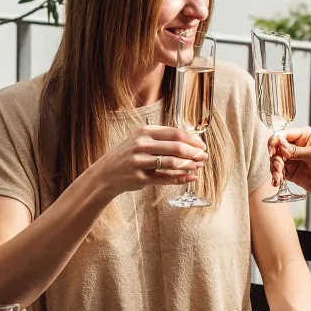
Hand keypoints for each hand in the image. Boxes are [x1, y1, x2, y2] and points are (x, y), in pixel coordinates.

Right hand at [89, 125, 207, 195]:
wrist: (106, 172)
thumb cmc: (128, 154)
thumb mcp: (141, 140)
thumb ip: (162, 138)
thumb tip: (190, 141)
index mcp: (144, 132)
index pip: (175, 133)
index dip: (192, 140)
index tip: (202, 145)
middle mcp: (141, 145)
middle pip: (176, 147)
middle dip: (194, 153)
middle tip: (204, 157)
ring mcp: (140, 162)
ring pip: (172, 163)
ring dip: (190, 165)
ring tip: (199, 166)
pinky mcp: (140, 178)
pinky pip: (165, 178)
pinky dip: (181, 178)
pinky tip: (191, 177)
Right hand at [268, 127, 310, 200]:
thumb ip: (296, 150)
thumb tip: (280, 143)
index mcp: (303, 136)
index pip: (284, 134)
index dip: (275, 141)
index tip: (273, 152)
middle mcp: (295, 145)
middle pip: (276, 146)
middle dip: (275, 157)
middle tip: (278, 167)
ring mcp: (290, 158)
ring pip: (274, 159)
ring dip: (274, 168)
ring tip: (279, 177)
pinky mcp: (287, 170)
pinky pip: (276, 171)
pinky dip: (275, 176)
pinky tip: (277, 182)